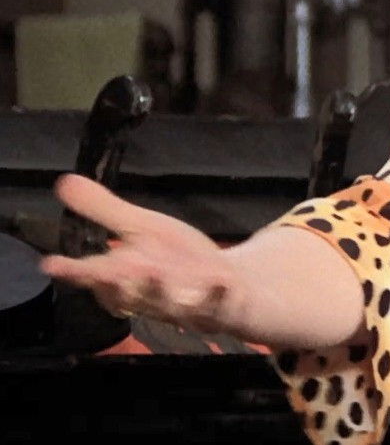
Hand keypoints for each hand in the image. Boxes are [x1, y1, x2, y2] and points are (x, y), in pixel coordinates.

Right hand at [39, 174, 250, 335]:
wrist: (234, 286)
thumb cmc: (180, 260)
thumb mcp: (144, 230)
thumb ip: (106, 212)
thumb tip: (64, 181)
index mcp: (129, 279)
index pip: (96, 277)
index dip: (75, 272)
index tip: (53, 264)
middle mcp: (152, 298)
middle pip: (129, 293)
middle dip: (116, 283)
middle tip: (103, 269)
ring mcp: (187, 306)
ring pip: (168, 303)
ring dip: (159, 289)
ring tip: (152, 269)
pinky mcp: (221, 309)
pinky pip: (219, 304)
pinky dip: (218, 293)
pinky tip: (219, 279)